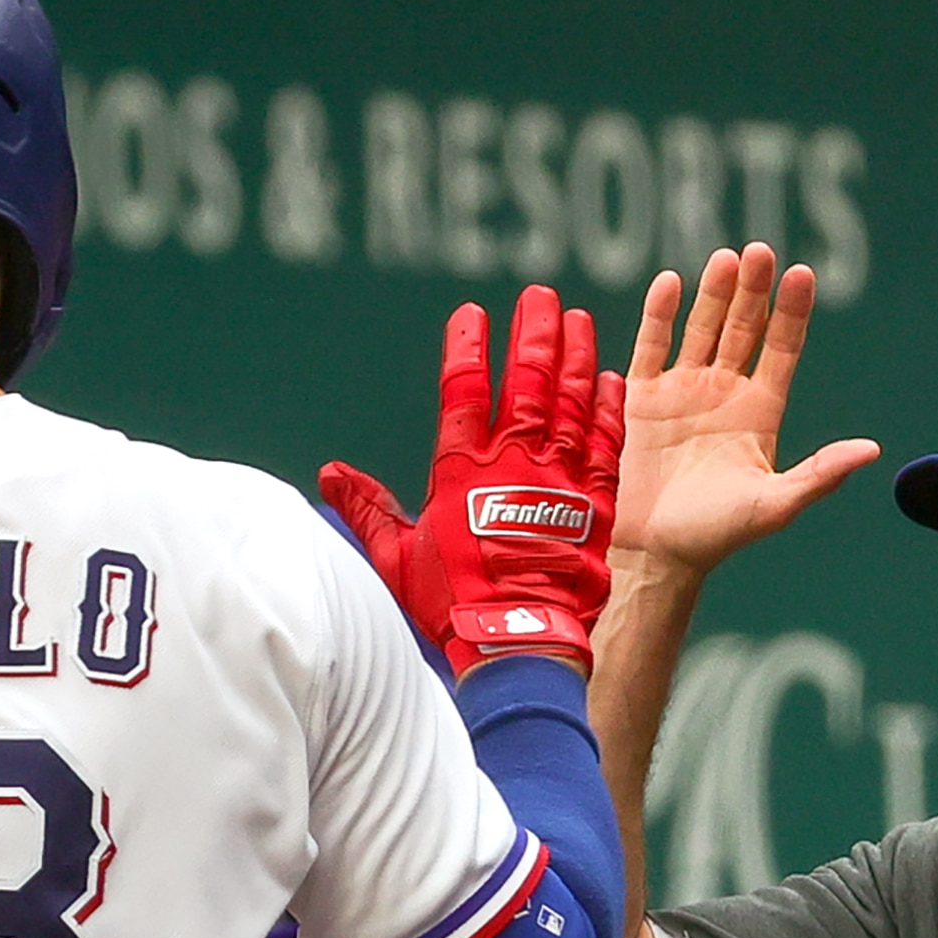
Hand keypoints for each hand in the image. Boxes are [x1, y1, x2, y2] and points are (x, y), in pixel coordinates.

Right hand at [320, 283, 625, 678]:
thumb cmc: (452, 603)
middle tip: (540, 297)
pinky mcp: (596, 503)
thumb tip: (328, 473)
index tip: (470, 315)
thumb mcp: (397, 557)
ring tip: (577, 320)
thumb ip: (367, 509)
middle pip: (527, 381)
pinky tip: (610, 379)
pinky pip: (605, 444)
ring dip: (575, 356)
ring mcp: (559, 479)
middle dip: (533, 333)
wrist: (516, 640)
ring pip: (571, 401)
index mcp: (462, 471)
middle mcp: (514, 463)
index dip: (467, 349)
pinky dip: (607, 409)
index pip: (463, 391)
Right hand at [612, 244, 880, 581]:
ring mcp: (682, 392)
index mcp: (760, 412)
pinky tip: (671, 282)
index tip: (802, 274)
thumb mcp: (775, 505)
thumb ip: (820, 474)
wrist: (653, 554)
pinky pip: (651, 346)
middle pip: (744, 328)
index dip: (793, 312)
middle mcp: (724, 394)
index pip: (782, 348)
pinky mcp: (642, 399)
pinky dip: (659, 314)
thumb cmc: (716, 535)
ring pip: (702, 328)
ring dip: (714, 293)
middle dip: (753, 290)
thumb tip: (872, 450)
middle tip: (760, 251)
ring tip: (726, 257)